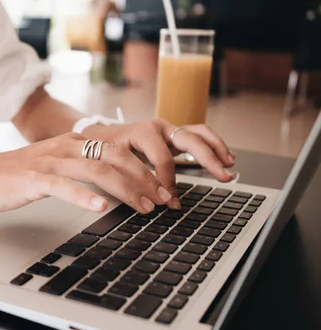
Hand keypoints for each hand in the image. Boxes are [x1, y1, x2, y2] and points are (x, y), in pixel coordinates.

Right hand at [0, 133, 177, 215]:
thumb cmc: (16, 176)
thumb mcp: (54, 167)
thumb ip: (82, 170)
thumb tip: (113, 186)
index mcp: (73, 143)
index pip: (120, 148)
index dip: (146, 168)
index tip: (164, 189)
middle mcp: (65, 147)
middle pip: (116, 155)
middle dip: (145, 178)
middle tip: (163, 200)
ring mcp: (49, 161)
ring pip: (96, 168)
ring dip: (126, 188)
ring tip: (144, 207)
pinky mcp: (32, 178)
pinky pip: (63, 185)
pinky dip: (84, 196)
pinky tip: (101, 208)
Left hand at [82, 119, 235, 208]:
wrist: (98, 135)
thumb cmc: (104, 149)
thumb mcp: (112, 164)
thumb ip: (130, 181)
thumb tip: (151, 202)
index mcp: (143, 132)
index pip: (163, 159)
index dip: (168, 182)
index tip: (170, 201)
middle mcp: (159, 127)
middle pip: (190, 139)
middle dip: (209, 159)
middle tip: (223, 176)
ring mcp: (168, 129)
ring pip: (199, 133)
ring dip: (217, 148)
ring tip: (229, 164)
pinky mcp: (173, 134)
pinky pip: (198, 135)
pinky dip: (213, 145)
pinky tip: (225, 156)